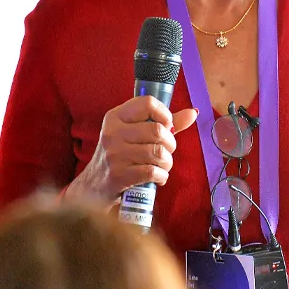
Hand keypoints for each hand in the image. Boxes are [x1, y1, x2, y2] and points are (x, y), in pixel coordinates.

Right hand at [65, 96, 197, 205]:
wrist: (95, 185)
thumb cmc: (121, 154)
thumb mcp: (134, 134)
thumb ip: (162, 123)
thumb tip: (193, 113)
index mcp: (115, 116)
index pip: (147, 103)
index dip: (165, 114)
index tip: (167, 126)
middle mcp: (113, 132)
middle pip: (158, 131)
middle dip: (170, 143)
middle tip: (167, 151)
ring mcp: (115, 154)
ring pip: (158, 152)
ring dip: (167, 162)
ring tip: (163, 165)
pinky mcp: (119, 175)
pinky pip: (152, 172)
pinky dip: (162, 176)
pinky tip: (158, 177)